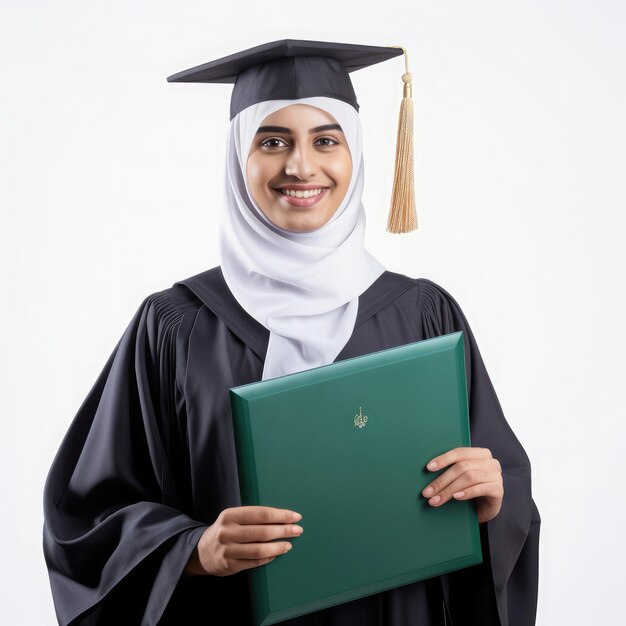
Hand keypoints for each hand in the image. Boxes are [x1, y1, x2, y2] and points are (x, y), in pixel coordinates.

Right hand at [184, 506, 303, 576]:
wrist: (202, 551)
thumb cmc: (225, 530)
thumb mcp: (233, 518)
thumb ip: (253, 517)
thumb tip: (282, 518)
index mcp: (230, 515)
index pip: (262, 514)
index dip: (281, 515)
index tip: (296, 516)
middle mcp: (228, 532)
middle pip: (263, 531)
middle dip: (284, 530)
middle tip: (298, 530)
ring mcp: (228, 550)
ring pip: (260, 549)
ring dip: (278, 547)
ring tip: (289, 544)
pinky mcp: (230, 565)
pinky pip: (254, 562)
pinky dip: (268, 558)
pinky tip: (276, 554)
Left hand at [421, 447, 502, 523]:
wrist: (487, 507)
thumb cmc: (470, 488)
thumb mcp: (461, 476)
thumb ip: (452, 469)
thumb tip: (428, 469)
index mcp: (480, 453)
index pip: (459, 452)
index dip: (443, 459)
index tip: (428, 468)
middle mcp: (490, 462)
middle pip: (461, 467)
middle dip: (442, 480)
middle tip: (428, 492)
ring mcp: (496, 475)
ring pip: (469, 477)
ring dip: (450, 490)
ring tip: (437, 499)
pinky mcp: (499, 490)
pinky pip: (481, 489)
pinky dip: (467, 492)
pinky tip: (456, 497)